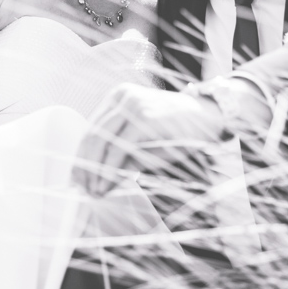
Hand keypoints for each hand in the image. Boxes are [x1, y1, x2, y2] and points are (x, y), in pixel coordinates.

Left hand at [73, 83, 226, 196]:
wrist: (210, 117)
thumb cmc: (177, 131)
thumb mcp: (143, 141)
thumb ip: (120, 155)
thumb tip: (96, 182)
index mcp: (118, 97)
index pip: (91, 129)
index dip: (80, 156)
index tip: (77, 179)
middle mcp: (122, 96)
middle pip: (91, 135)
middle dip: (84, 166)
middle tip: (83, 190)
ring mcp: (132, 104)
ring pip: (100, 141)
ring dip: (94, 171)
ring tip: (94, 191)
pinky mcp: (144, 117)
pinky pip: (118, 148)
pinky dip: (109, 169)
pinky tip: (107, 185)